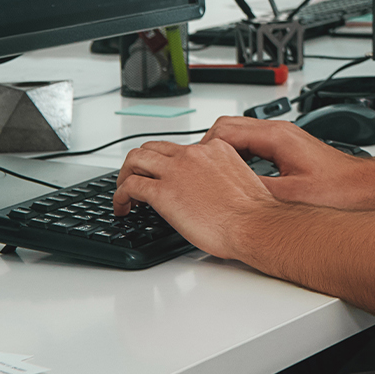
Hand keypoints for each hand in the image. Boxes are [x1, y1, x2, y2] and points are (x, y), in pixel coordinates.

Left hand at [113, 138, 275, 261]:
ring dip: (125, 174)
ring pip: (136, 159)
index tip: (165, 175)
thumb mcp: (241, 180)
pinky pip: (130, 186)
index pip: (180, 148)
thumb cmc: (253, 212)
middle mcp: (193, 154)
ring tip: (124, 191)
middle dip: (140, 163)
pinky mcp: (162, 192)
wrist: (254, 225)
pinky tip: (122, 206)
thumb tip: (209, 189)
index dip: (167, 162)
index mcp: (214, 150)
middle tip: (136, 178)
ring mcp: (176, 171)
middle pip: (153, 148)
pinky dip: (120, 195)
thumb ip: (221, 176)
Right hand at [198, 115, 374, 209]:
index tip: (192, 168)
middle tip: (197, 172)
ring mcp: (285, 139)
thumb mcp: (290, 195)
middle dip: (208, 149)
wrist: (367, 190)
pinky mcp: (289, 150)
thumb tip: (226, 193)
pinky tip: (238, 180)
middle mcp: (280, 132)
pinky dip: (239, 158)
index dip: (202, 151)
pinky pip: (254, 146)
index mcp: (276, 136)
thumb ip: (255, 189)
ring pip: (241, 136)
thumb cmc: (340, 190)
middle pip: (228, 128)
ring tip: (211, 177)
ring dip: (223, 153)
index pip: (224, 131)